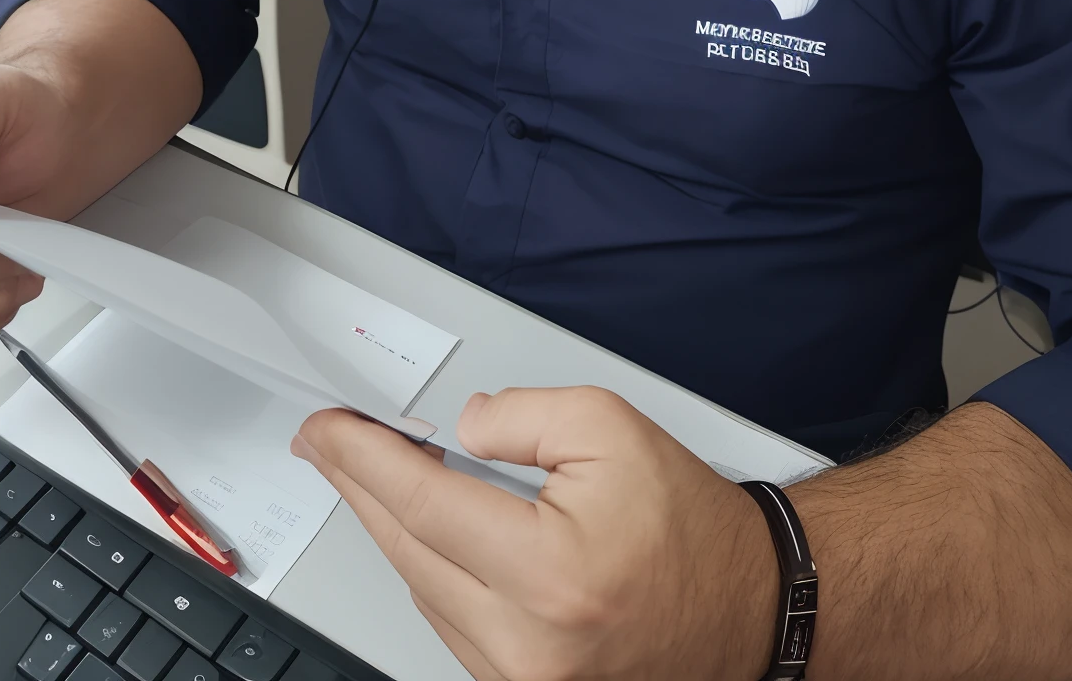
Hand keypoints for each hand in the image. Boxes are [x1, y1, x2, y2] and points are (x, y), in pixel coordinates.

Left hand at [294, 386, 778, 680]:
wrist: (747, 606)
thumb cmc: (687, 525)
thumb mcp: (611, 428)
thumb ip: (521, 416)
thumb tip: (458, 429)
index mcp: (548, 573)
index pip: (422, 503)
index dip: (361, 458)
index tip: (325, 429)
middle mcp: (527, 644)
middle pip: (407, 550)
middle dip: (358, 486)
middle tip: (326, 442)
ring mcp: (522, 680)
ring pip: (421, 590)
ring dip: (390, 527)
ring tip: (371, 472)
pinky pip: (450, 623)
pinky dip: (428, 569)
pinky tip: (420, 529)